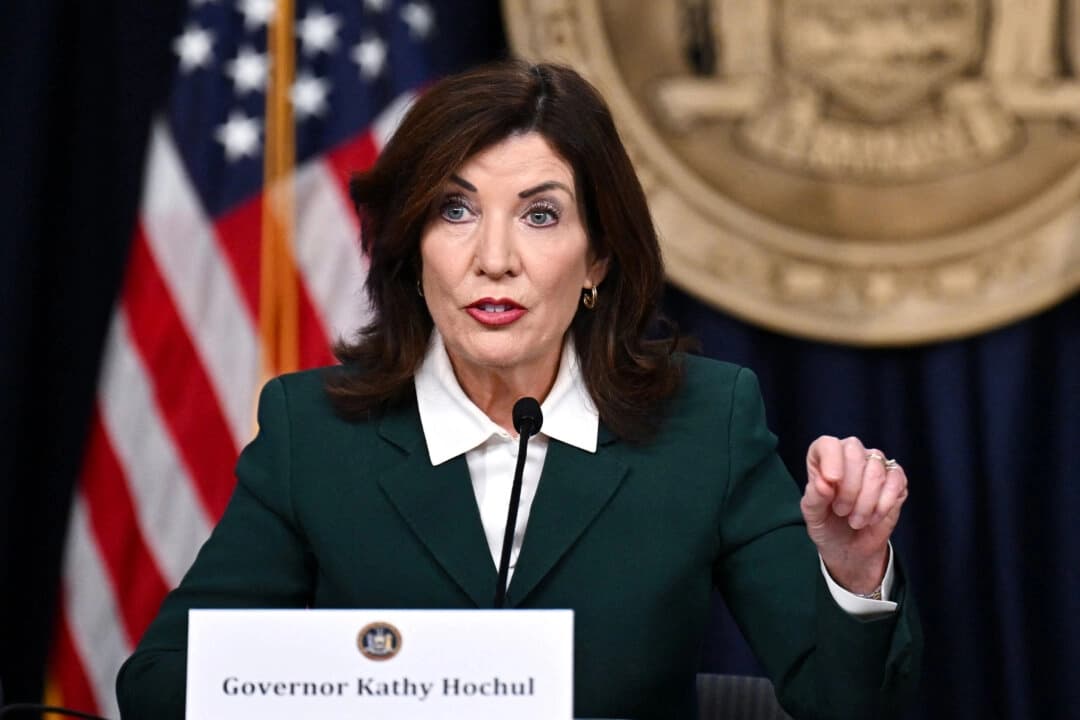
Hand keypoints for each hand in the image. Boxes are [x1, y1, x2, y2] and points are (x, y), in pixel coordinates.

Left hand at [801, 435, 908, 594]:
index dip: (831, 459)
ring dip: (865, 502)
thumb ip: (815, 497)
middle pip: (854, 452)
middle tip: (841, 511)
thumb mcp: (813, 515)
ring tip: (855, 520)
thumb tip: (824, 482)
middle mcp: (850, 455)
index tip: (831, 481)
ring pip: (875, 470)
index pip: (828, 444)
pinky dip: (883, 504)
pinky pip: (895, 481)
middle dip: (849, 488)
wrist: (850, 548)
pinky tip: (873, 517)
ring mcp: (875, 465)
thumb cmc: (827, 525)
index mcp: (824, 458)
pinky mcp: (896, 480)